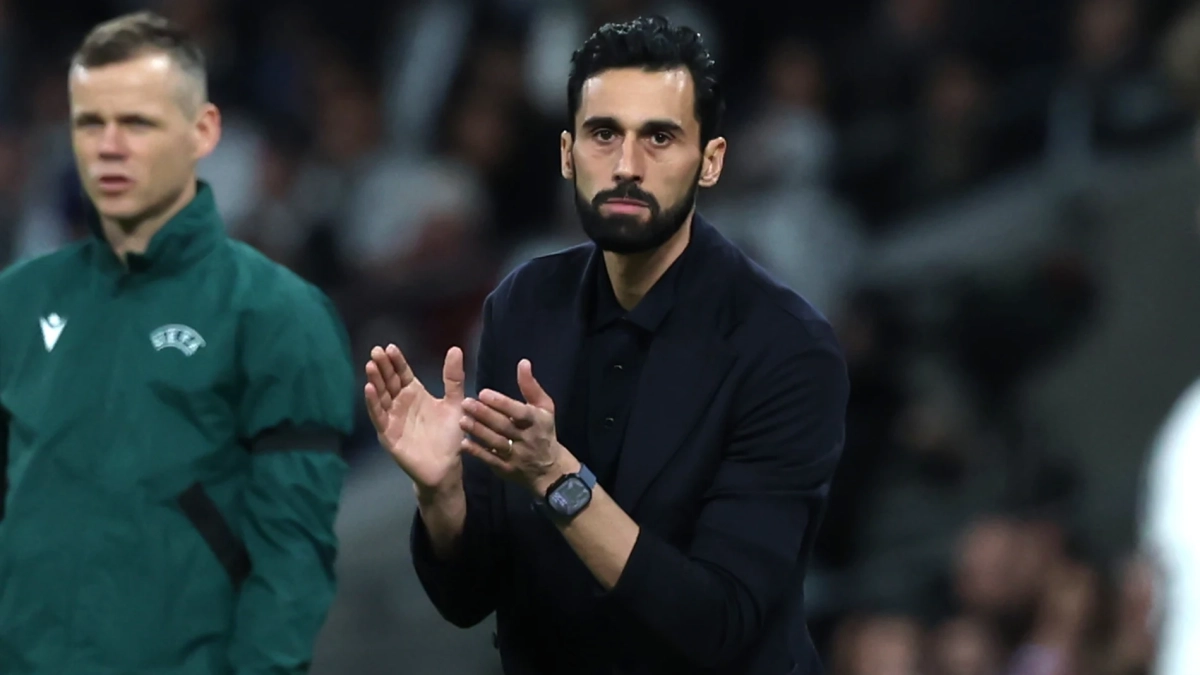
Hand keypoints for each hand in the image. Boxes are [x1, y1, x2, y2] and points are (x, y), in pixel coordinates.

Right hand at [364, 344, 466, 490]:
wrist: (447, 467)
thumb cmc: (450, 436)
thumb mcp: (455, 403)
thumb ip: (453, 378)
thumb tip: (455, 349)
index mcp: (415, 394)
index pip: (402, 373)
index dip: (396, 361)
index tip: (390, 347)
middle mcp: (401, 403)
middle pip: (389, 381)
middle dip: (382, 367)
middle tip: (376, 351)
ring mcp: (392, 418)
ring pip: (381, 396)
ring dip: (375, 381)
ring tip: (370, 366)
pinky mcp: (388, 434)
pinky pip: (379, 416)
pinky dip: (373, 403)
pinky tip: (369, 389)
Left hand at [459, 359, 577, 494]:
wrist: (550, 469)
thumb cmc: (543, 431)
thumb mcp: (544, 407)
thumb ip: (531, 386)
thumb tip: (523, 362)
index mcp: (536, 421)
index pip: (518, 411)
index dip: (502, 403)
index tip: (483, 393)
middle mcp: (526, 438)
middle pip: (504, 426)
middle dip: (484, 415)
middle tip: (465, 403)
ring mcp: (516, 455)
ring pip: (496, 443)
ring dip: (478, 432)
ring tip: (461, 420)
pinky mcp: (506, 469)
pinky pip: (491, 460)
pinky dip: (477, 452)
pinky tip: (463, 443)